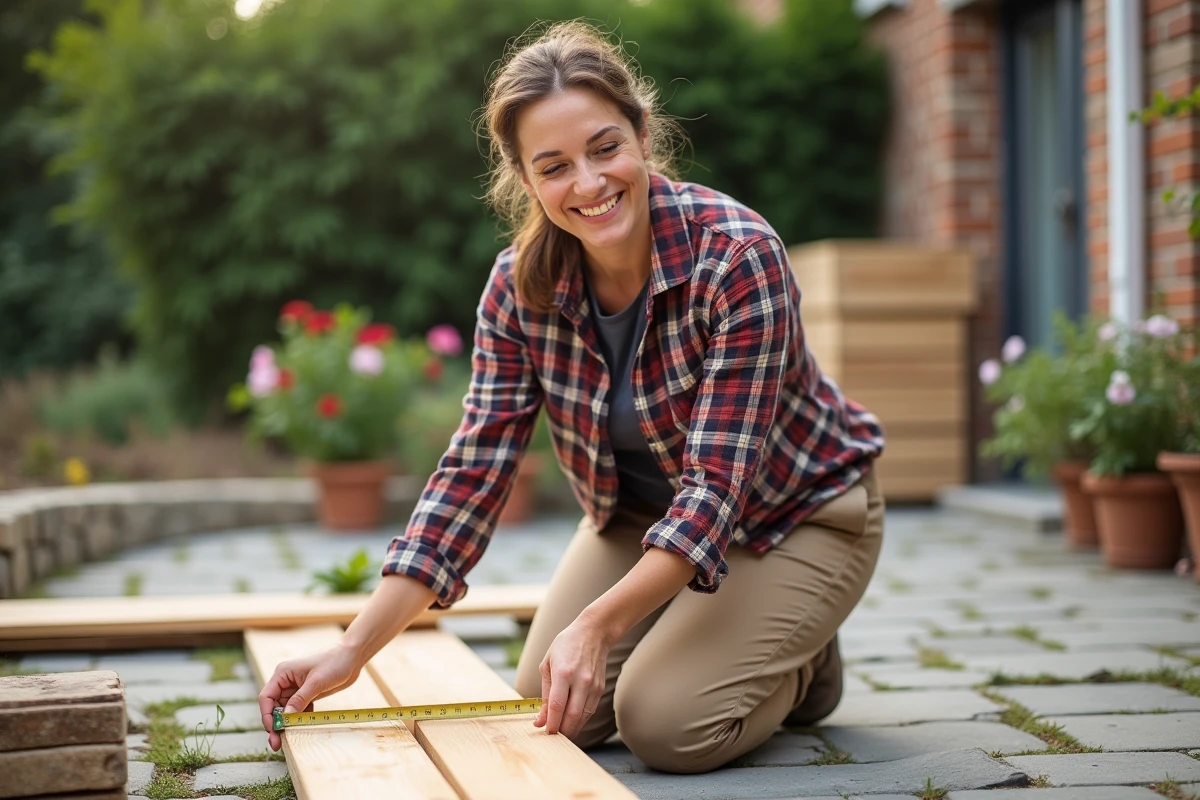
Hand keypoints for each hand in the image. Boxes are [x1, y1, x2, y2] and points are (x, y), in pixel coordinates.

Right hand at [257, 643, 361, 750]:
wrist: (353, 656)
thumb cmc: (334, 662)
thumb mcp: (316, 682)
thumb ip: (300, 700)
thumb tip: (285, 718)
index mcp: (283, 673)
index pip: (266, 697)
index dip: (267, 715)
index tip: (273, 730)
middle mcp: (286, 681)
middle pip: (274, 707)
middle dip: (275, 724)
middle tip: (277, 743)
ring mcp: (297, 688)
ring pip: (285, 710)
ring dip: (287, 723)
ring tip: (287, 739)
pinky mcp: (307, 693)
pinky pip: (298, 709)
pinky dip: (299, 718)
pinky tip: (302, 726)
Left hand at [533, 615, 609, 739]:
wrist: (593, 634)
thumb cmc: (566, 646)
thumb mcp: (547, 665)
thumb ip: (545, 694)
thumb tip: (541, 720)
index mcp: (564, 673)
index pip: (557, 706)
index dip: (550, 723)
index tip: (544, 732)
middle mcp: (580, 681)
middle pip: (571, 716)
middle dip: (560, 731)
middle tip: (551, 737)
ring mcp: (592, 686)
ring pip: (582, 717)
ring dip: (571, 729)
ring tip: (560, 732)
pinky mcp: (600, 689)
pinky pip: (589, 711)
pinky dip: (579, 721)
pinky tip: (571, 723)